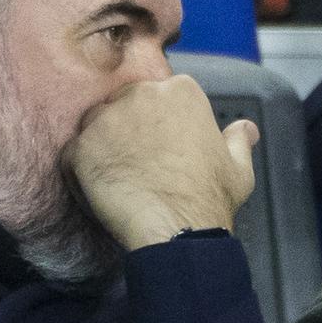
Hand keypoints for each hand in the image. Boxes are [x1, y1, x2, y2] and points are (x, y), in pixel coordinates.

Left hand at [72, 75, 258, 249]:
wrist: (178, 230)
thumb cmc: (209, 198)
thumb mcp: (238, 167)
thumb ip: (238, 140)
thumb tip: (246, 130)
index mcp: (180, 92)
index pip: (158, 97)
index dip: (158, 124)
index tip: (163, 147)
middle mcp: (140, 95)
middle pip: (124, 104)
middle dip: (127, 128)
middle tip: (139, 163)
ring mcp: (107, 120)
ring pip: (96, 125)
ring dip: (103, 146)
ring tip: (120, 177)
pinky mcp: (81, 148)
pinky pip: (74, 153)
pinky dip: (83, 170)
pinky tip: (103, 190)